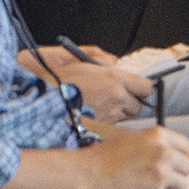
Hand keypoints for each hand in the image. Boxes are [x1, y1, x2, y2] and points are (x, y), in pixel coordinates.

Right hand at [17, 48, 153, 123]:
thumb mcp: (83, 60)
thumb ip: (104, 60)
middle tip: (119, 97)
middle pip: (139, 106)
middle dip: (131, 102)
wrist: (42, 98)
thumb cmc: (59, 78)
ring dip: (119, 113)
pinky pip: (112, 127)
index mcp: (115, 79)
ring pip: (126, 118)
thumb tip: (115, 63)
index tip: (138, 87)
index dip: (142, 88)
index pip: (146, 87)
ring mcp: (109, 115)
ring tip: (103, 106)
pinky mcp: (100, 128)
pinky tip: (95, 116)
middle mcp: (116, 98)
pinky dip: (108, 122)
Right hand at [72, 121, 188, 188]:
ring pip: (184, 181)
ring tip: (153, 187)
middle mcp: (163, 150)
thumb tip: (170, 157)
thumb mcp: (129, 141)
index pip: (185, 146)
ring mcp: (162, 169)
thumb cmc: (102, 159)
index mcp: (157, 134)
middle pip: (187, 165)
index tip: (176, 165)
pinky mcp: (157, 188)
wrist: (86, 175)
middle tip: (162, 178)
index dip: (179, 157)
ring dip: (173, 186)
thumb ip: (151, 146)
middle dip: (177, 173)